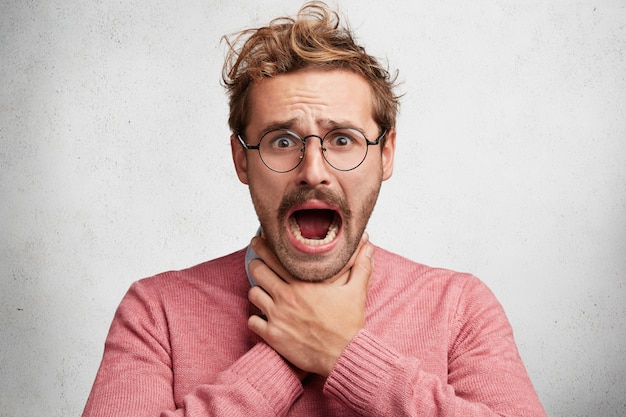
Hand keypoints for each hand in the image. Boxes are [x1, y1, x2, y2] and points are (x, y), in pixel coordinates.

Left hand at [247, 234, 374, 377]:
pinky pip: (252, 321)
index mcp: (303, 282)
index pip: (275, 257)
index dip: (263, 246)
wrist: (344, 355)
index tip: (259, 241)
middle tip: (257, 263)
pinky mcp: (273, 335)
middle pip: (258, 271)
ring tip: (262, 290)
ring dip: (257, 291)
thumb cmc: (349, 325)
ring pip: (253, 294)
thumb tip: (369, 247)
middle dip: (256, 265)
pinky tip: (263, 317)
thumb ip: (361, 266)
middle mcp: (286, 296)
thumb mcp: (357, 292)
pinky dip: (256, 318)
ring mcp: (277, 316)